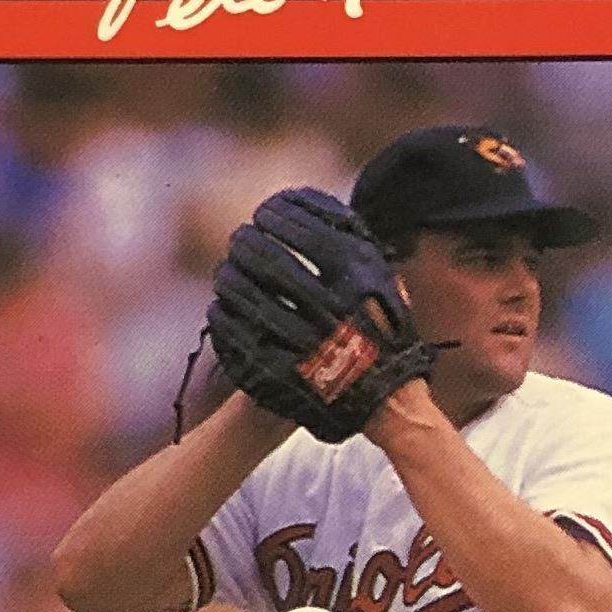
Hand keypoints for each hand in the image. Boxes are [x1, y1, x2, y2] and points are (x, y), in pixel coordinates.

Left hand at [208, 189, 434, 442]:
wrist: (389, 405)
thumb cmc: (388, 338)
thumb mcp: (389, 285)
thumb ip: (359, 244)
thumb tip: (320, 206)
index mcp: (359, 278)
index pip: (303, 227)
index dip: (278, 213)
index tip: (266, 211)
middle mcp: (329, 307)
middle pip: (266, 257)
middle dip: (247, 241)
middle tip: (241, 238)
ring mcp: (301, 343)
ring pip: (244, 293)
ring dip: (229, 275)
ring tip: (227, 270)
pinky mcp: (278, 375)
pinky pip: (234, 334)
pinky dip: (222, 315)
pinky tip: (222, 306)